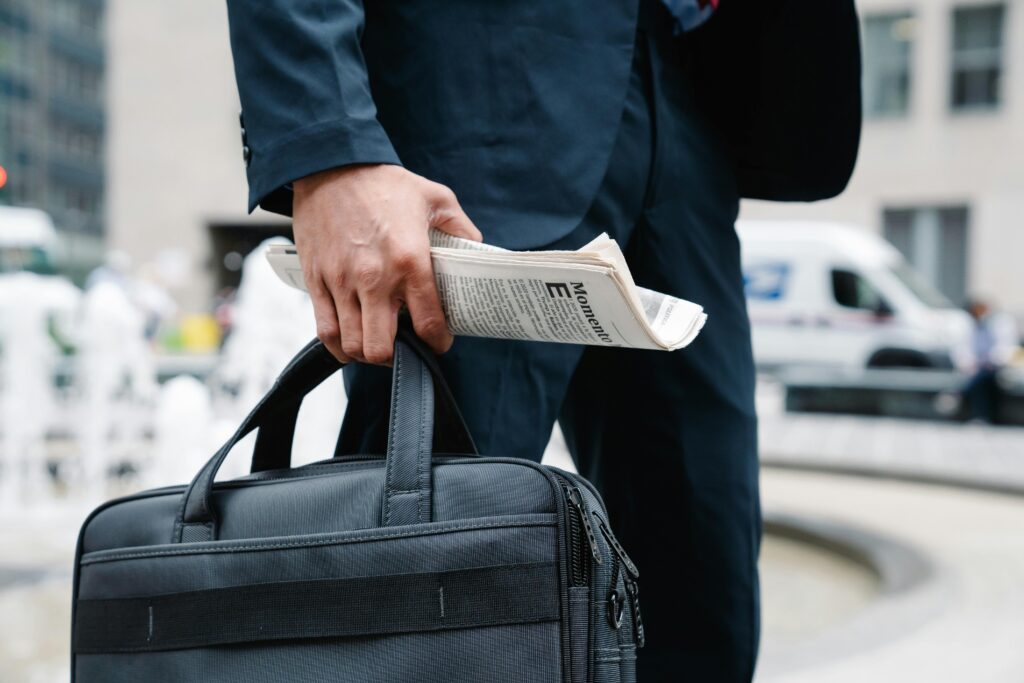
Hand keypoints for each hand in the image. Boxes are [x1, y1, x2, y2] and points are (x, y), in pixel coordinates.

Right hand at [292, 164, 481, 363]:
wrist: (331, 165)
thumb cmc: (383, 182)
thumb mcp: (436, 198)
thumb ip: (461, 228)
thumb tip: (476, 252)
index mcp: (410, 261)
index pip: (428, 324)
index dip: (438, 343)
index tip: (440, 342)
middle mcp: (375, 279)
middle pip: (382, 349)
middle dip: (399, 358)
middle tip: (407, 347)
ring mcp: (341, 283)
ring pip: (352, 346)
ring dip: (368, 354)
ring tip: (380, 345)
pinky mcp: (317, 281)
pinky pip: (325, 331)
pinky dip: (339, 346)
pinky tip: (351, 343)